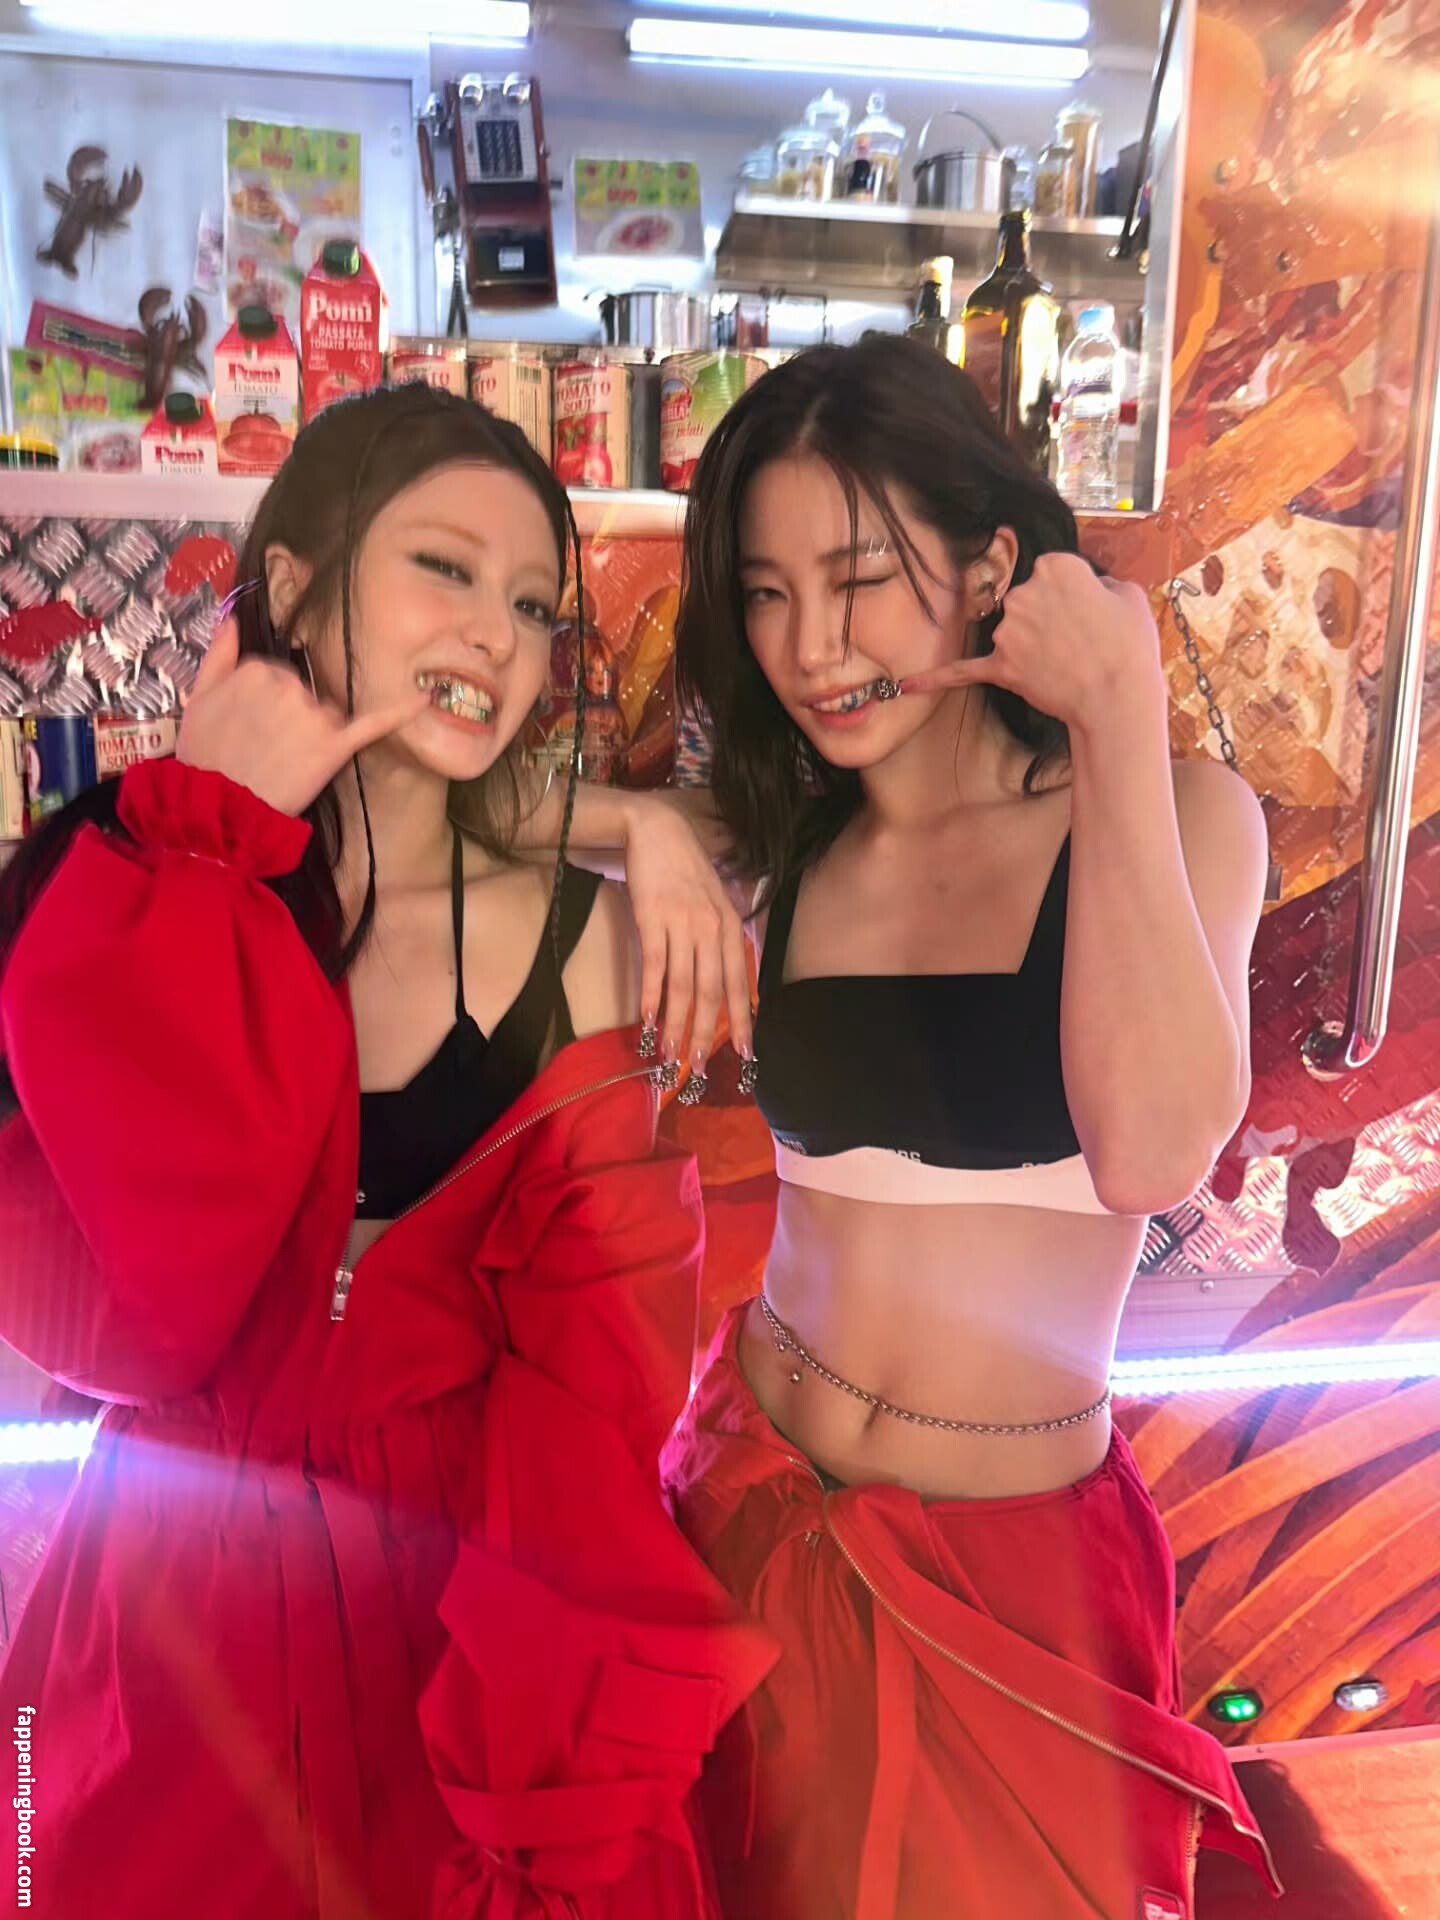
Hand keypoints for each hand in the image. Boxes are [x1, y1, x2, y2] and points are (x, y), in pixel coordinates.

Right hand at [178, 619, 427, 816]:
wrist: (220, 809)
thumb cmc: (205, 757)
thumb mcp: (198, 700)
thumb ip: (218, 656)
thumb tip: (233, 620)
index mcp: (257, 670)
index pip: (276, 677)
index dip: (266, 705)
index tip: (251, 727)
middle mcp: (289, 686)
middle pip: (304, 694)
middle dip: (291, 719)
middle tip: (264, 749)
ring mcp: (314, 716)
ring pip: (326, 715)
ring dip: (314, 735)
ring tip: (285, 761)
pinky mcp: (335, 746)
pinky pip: (373, 723)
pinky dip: (400, 712)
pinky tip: (422, 699)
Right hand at [623, 800, 752, 1071]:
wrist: (658, 832)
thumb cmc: (686, 871)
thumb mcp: (715, 904)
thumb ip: (721, 941)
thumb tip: (725, 982)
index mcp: (731, 928)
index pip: (739, 984)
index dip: (741, 1022)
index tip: (745, 1054)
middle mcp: (712, 929)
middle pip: (713, 992)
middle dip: (707, 1034)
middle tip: (701, 1067)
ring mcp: (683, 924)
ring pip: (684, 986)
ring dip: (678, 1025)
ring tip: (671, 1055)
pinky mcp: (653, 919)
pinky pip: (655, 966)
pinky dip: (652, 996)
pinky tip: (648, 1021)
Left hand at [899, 553, 1164, 732]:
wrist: (1118, 696)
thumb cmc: (1129, 645)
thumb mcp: (1128, 595)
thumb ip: (1100, 583)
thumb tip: (1089, 589)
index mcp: (1055, 567)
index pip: (1053, 571)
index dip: (1073, 594)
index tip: (1088, 613)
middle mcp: (1024, 593)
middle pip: (1028, 600)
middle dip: (1050, 620)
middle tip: (1081, 643)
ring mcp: (1008, 632)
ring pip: (1013, 632)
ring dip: (1034, 647)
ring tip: (1067, 665)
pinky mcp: (1001, 667)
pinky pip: (964, 671)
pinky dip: (936, 679)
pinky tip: (908, 686)